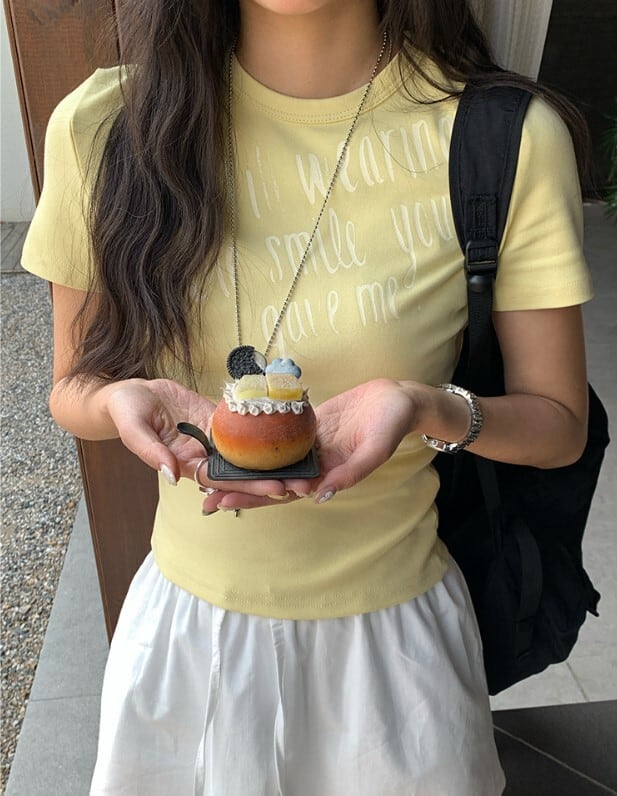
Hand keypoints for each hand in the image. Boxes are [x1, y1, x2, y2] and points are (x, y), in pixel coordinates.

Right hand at [105, 378, 286, 497]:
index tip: (276, 489)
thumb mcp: (133, 429)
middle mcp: (203, 455)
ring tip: (303, 463)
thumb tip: (171, 475)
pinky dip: (262, 431)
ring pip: (246, 452)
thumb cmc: (127, 411)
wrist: (131, 393)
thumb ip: (150, 452)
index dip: (248, 486)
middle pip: (241, 471)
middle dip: (271, 478)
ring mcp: (213, 438)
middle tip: (304, 482)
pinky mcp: (217, 419)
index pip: (222, 480)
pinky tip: (287, 430)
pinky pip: (241, 426)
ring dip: (272, 459)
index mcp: (185, 464)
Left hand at [209, 379, 415, 511]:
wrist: (398, 399)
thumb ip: (351, 473)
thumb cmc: (391, 424)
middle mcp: (313, 465)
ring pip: (270, 460)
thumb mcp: (375, 448)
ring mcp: (308, 446)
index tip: (224, 501)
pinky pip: (279, 435)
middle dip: (238, 487)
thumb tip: (319, 497)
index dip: (253, 498)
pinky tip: (234, 437)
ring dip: (243, 465)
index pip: (283, 493)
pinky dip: (258, 439)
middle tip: (203, 493)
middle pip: (269, 480)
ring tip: (211, 468)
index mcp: (326, 477)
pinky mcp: (307, 427)